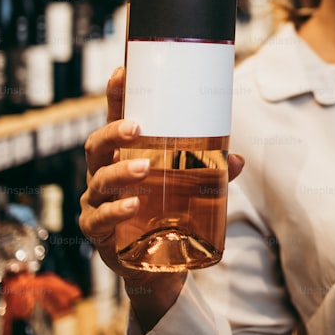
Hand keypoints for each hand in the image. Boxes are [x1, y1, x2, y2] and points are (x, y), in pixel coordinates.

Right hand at [78, 67, 245, 330]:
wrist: (157, 263)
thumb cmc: (169, 211)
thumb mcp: (193, 186)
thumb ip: (212, 171)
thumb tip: (237, 159)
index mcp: (124, 155)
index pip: (116, 120)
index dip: (116, 96)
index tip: (122, 71)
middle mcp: (104, 173)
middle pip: (96, 145)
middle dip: (113, 133)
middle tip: (136, 128)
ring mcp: (97, 201)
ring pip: (99, 180)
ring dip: (120, 173)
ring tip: (144, 170)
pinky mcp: (97, 230)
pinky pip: (99, 218)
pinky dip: (115, 211)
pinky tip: (131, 206)